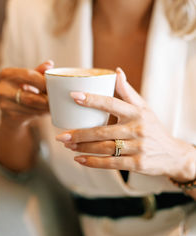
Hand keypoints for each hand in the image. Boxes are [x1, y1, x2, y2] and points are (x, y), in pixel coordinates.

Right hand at [0, 60, 52, 124]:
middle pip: (31, 96)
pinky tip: (48, 110)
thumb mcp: (27, 78)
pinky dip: (42, 112)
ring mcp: (5, 105)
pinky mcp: (10, 116)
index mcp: (6, 74)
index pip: (29, 75)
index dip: (44, 81)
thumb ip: (38, 71)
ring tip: (56, 104)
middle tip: (58, 98)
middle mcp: (2, 89)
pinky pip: (32, 114)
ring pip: (32, 106)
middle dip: (47, 98)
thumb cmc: (21, 89)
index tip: (55, 85)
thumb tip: (50, 64)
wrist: (9, 111)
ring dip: (46, 106)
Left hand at [56, 68, 195, 181]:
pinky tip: (79, 159)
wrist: (173, 154)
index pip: (111, 103)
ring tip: (67, 145)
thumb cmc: (153, 128)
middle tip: (61, 135)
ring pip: (104, 148)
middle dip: (79, 134)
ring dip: (83, 148)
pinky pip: (111, 163)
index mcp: (136, 113)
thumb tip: (116, 71)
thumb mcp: (144, 108)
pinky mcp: (137, 164)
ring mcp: (137, 147)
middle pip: (102, 131)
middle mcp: (137, 129)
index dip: (92, 99)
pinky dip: (93, 162)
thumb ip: (128, 92)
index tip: (74, 96)